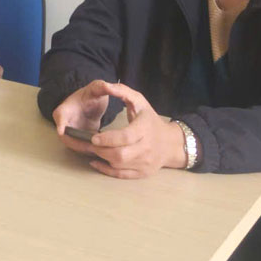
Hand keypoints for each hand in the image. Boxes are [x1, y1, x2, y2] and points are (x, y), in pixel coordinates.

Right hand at [51, 79, 111, 145]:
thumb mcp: (96, 88)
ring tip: (103, 151)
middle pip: (67, 138)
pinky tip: (104, 151)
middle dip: (80, 145)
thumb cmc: (91, 95)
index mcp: (64, 109)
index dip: (60, 124)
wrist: (90, 103)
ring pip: (75, 146)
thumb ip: (101, 87)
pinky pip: (82, 149)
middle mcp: (63, 123)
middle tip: (96, 147)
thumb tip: (107, 85)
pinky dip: (91, 151)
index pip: (59, 116)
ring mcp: (70, 133)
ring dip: (87, 150)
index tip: (61, 131)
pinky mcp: (77, 140)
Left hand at [61, 81, 185, 179]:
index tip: (94, 137)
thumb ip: (123, 91)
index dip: (108, 139)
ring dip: (102, 158)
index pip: (126, 137)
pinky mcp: (143, 173)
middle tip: (90, 144)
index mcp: (145, 129)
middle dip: (101, 150)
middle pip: (120, 155)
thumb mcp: (139, 101)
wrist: (170, 143)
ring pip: (119, 166)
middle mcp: (147, 148)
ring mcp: (146, 163)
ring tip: (94, 149)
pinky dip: (106, 170)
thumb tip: (107, 85)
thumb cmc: (150, 119)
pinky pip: (121, 175)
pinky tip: (96, 161)